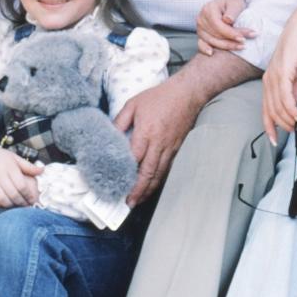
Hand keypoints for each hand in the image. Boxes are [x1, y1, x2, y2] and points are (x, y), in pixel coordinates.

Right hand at [0, 143, 41, 207]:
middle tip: (25, 207)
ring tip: (15, 206)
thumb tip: (42, 170)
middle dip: (20, 202)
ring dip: (9, 205)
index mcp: (9, 166)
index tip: (32, 201)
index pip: (21, 185)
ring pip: (1, 198)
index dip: (28, 195)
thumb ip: (28, 166)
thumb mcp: (14, 158)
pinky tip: (2, 204)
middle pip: (12, 193)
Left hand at [114, 76, 200, 205]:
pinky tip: (152, 186)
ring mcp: (170, 148)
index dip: (125, 174)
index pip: (134, 158)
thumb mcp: (133, 104)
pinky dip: (159, 180)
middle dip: (138, 191)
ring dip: (148, 189)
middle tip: (128, 203)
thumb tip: (109, 136)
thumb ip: (120, 121)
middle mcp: (159, 143)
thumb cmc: (159, 97)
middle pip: (148, 173)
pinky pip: (167, 168)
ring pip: (159, 174)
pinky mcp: (177, 148)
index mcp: (146, 132)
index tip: (116, 184)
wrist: (188, 93)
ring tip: (138, 200)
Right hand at [196, 0, 253, 54]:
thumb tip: (227, 20)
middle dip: (231, 41)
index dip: (231, 33)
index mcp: (208, 9)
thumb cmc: (233, 2)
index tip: (243, 39)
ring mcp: (200, 27)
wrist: (230, 2)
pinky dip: (205, 49)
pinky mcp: (201, 34)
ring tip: (240, 47)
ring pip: (212, 41)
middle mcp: (201, 18)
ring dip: (226, 46)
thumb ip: (232, 11)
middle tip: (245, 43)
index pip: (219, 26)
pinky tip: (211, 53)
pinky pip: (201, 44)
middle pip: (216, 35)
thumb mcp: (235, 3)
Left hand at [262, 10, 296, 142]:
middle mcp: (267, 80)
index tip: (275, 141)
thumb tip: (295, 110)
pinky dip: (292, 109)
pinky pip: (285, 97)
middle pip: (271, 111)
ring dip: (288, 119)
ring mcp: (274, 76)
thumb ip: (293, 92)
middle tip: (295, 133)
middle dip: (282, 125)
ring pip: (278, 106)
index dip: (269, 127)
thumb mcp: (295, 75)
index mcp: (268, 82)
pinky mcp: (283, 72)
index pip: (265, 110)